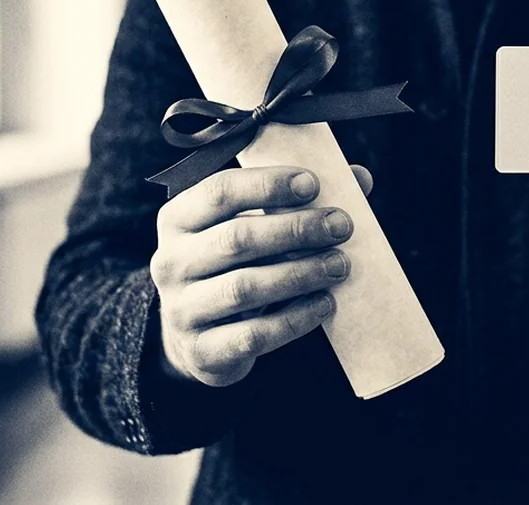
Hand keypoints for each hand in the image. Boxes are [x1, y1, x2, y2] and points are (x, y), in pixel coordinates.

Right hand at [150, 164, 372, 386]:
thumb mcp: (251, 227)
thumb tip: (358, 178)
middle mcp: (170, 262)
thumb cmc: (235, 266)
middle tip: (341, 226)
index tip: (314, 184)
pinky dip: (295, 319)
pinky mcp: (202, 351)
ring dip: (300, 274)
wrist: (198, 339)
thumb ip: (297, 201)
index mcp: (177, 219)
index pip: (218, 191)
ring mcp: (181, 309)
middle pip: (236, 239)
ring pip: (245, 287)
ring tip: (340, 264)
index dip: (267, 184)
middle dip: (295, 230)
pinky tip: (325, 303)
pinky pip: (254, 334)